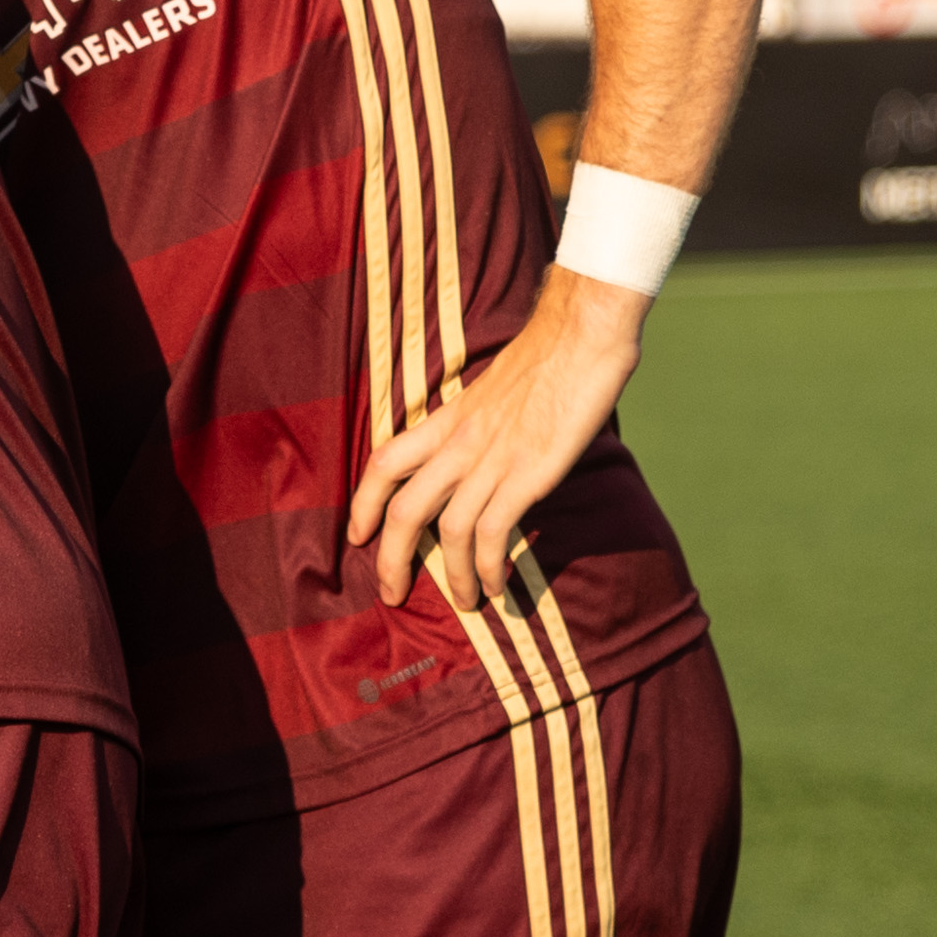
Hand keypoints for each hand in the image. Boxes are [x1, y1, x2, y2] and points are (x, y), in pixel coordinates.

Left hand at [345, 268, 646, 610]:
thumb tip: (477, 457)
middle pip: (402, 510)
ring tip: (465, 602)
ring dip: (452, 576)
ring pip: (446, 530)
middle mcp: (458, 443)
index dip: (362, 504)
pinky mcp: (527, 473)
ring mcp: (491, 459)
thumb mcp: (492, 393)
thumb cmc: (547, 358)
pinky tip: (499, 586)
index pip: (384, 462)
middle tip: (392, 593)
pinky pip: (492, 531)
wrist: (580, 334)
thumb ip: (476, 426)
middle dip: (390, 559)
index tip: (356, 536)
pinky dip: (489, 566)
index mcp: (447, 420)